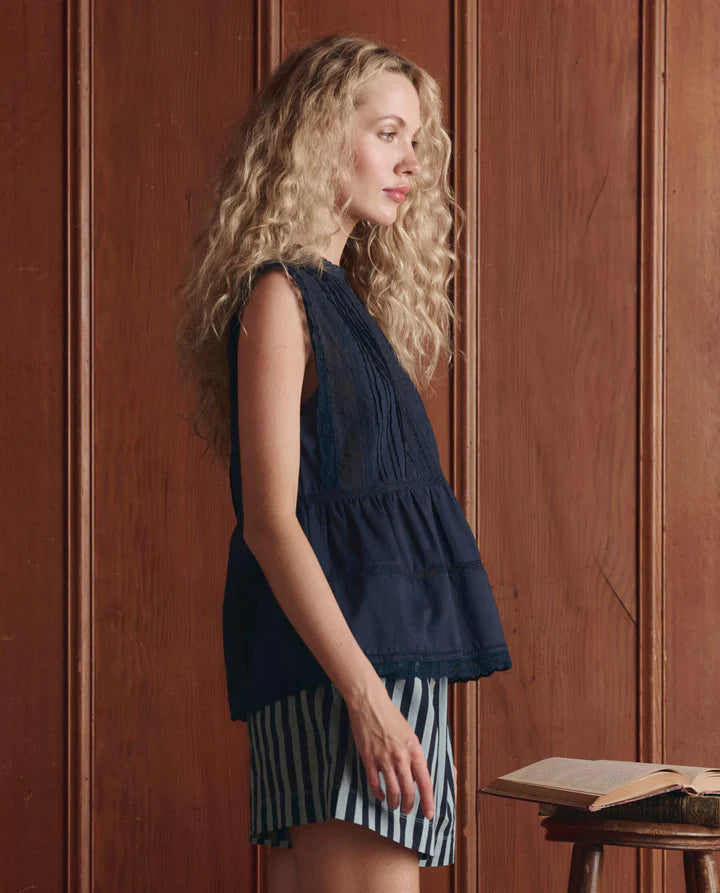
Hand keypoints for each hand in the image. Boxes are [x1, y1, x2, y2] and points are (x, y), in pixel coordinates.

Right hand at [344, 682, 434, 819]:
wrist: (370, 704)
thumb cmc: (391, 717)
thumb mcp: (410, 734)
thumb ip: (415, 755)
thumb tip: (420, 775)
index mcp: (415, 750)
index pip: (425, 782)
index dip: (428, 801)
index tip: (429, 814)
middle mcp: (401, 757)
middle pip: (408, 791)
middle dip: (408, 806)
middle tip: (407, 811)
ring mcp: (384, 759)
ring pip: (392, 791)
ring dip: (394, 803)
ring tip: (394, 806)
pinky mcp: (369, 759)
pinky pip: (375, 784)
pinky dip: (379, 794)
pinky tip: (381, 796)